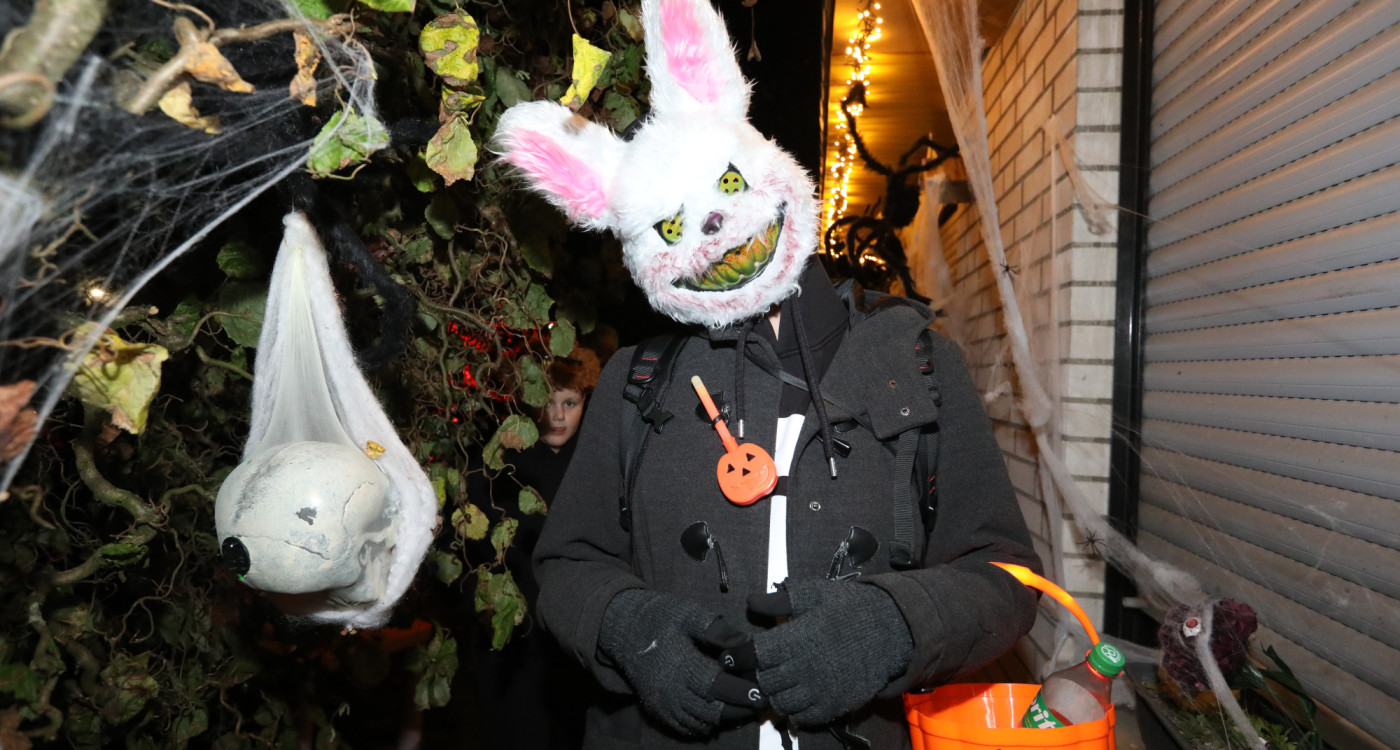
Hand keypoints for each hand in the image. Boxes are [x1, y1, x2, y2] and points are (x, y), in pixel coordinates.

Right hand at [599, 589, 765, 735]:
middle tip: (761, 703)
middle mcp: (672, 691)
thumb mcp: (688, 614)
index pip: (719, 688)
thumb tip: (747, 643)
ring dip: (724, 718)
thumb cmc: (659, 617)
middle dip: (739, 710)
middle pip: (713, 712)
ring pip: (702, 723)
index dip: (743, 693)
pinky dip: (705, 724)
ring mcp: (663, 704)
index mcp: (681, 666)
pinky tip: (719, 713)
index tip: (763, 693)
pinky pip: (686, 727)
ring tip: (745, 708)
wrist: (622, 628)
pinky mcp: (657, 710)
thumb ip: (717, 630)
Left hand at [741, 578, 912, 726]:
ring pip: (780, 703)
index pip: (755, 655)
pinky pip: (802, 718)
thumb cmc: (849, 608)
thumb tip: (750, 602)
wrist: (890, 631)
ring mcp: (820, 690)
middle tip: (758, 669)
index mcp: (798, 638)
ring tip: (776, 683)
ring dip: (773, 694)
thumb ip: (780, 600)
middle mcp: (806, 668)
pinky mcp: (834, 705)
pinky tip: (795, 696)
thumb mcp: (815, 594)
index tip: (733, 656)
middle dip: (757, 675)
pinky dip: (793, 710)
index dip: (740, 656)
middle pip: (765, 681)